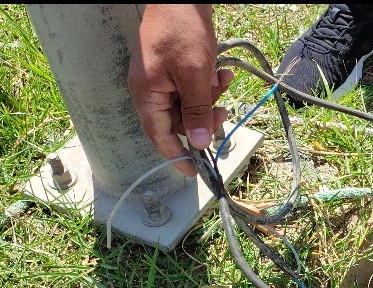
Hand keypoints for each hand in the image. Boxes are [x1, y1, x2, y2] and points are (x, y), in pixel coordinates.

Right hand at [128, 4, 233, 176]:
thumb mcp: (194, 75)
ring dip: (210, 97)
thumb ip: (196, 110)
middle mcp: (150, 90)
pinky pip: (192, 86)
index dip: (177, 156)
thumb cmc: (182, 30)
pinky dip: (208, 83)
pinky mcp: (174, 68)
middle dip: (204, 117)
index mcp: (147, 95)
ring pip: (190, 104)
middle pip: (179, 121)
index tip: (195, 172)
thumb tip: (198, 143)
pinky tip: (221, 72)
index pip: (159, 137)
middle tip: (225, 110)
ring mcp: (161, 79)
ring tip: (223, 80)